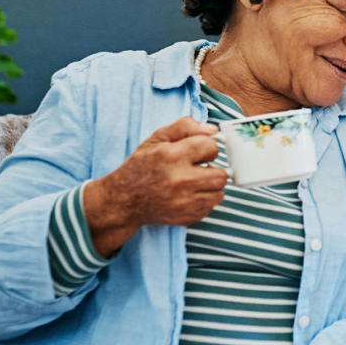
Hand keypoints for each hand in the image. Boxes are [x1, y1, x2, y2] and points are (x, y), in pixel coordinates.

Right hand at [84, 117, 227, 255]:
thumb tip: (213, 130)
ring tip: (194, 182)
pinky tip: (188, 194)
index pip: (211, 147)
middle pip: (221, 175)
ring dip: (210, 186)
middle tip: (198, 168)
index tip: (197, 151)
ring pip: (219, 193)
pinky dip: (203, 200)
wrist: (124, 200)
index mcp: (172, 156)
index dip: (206, 147)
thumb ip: (185, 127)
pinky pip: (210, 207)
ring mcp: (184, 202)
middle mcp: (180, 180)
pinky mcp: (186, 217)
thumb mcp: (157, 139)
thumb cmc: (141, 166)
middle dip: (212, 169)